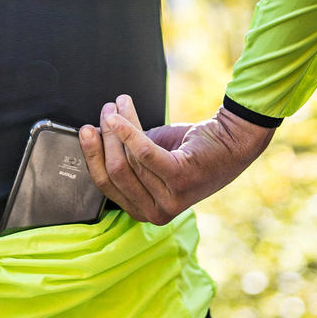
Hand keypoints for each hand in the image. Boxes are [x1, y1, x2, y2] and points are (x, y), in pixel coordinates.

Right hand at [80, 95, 274, 225]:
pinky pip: (143, 152)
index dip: (92, 155)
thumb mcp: (150, 160)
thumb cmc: (190, 150)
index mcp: (143, 210)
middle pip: (114, 172)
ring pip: (127, 158)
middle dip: (103, 138)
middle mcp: (155, 213)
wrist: (231, 142)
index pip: (105, 185)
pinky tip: (123, 111)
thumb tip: (96, 137)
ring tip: (118, 105)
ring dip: (118, 125)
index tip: (86, 132)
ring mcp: (169, 199)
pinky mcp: (180, 178)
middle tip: (104, 112)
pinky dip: (129, 129)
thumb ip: (125, 157)